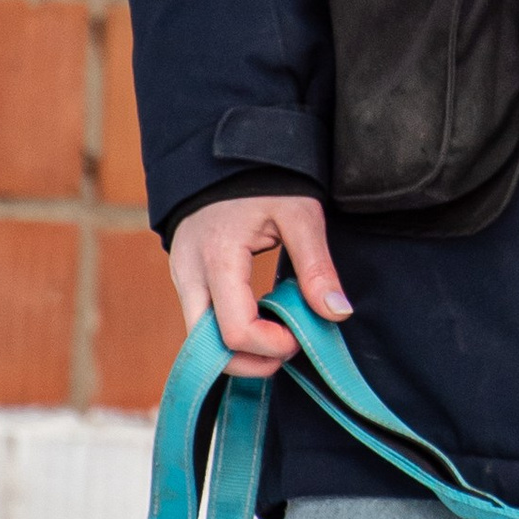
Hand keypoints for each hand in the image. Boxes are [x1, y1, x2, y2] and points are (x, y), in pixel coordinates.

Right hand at [167, 193, 350, 378]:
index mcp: (218, 257)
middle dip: (249, 362)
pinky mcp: (183, 278)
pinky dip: (228, 333)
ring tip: (276, 337)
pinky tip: (259, 323)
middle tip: (287, 349)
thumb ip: (317, 265)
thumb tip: (337, 313)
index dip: (271, 346)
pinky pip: (199, 323)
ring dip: (238, 351)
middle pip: (207, 348)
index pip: (235, 331)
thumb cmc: (265, 180)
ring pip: (199, 340)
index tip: (300, 336)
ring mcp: (181, 277)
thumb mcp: (300, 213)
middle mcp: (189, 273)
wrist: (225, 156)